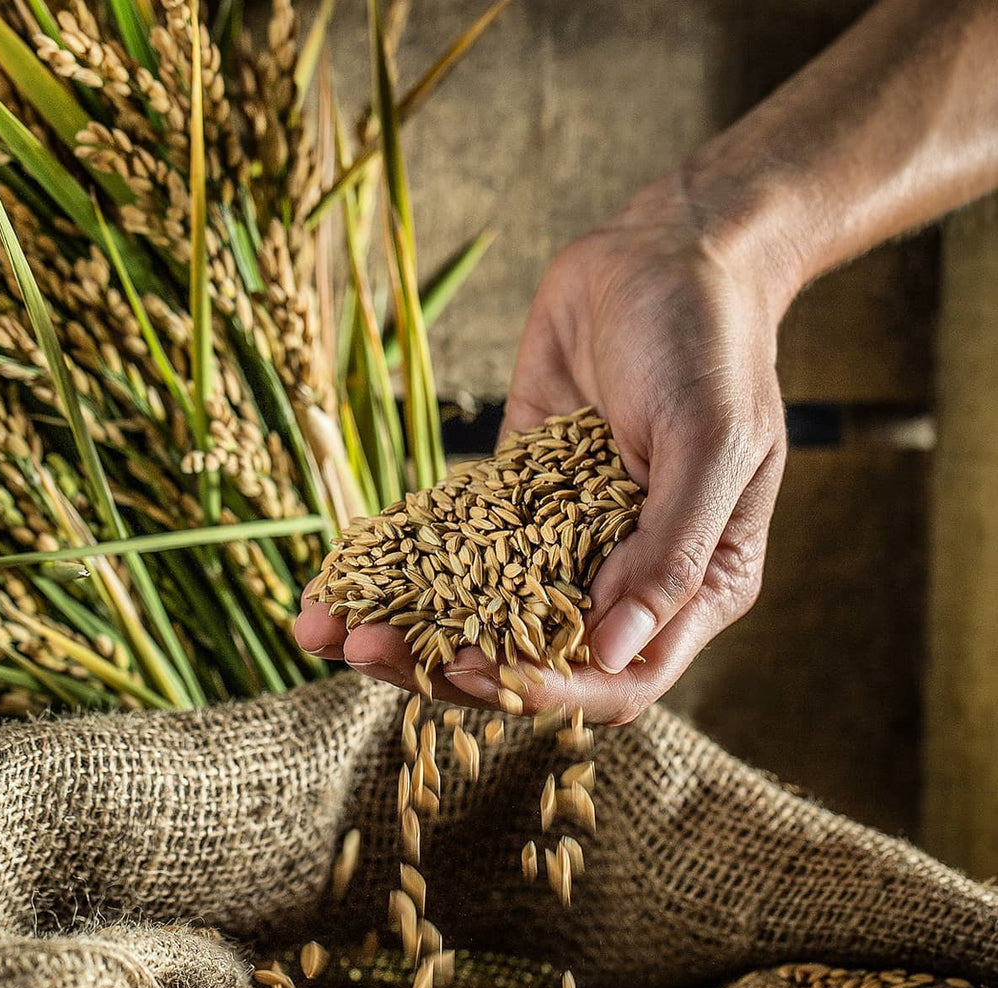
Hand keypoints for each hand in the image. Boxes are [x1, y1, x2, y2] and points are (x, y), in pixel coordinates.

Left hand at [296, 175, 790, 721]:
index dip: (544, 687)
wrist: (662, 252)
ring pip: (479, 611)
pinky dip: (398, 565)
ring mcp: (561, 542)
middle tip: (365, 652)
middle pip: (531, 656)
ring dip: (404, 627)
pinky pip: (450, 547)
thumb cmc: (709, 344)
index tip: (472, 670)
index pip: (616, 678)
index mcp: (690, 589)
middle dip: (445, 663)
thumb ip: (671, 550)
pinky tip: (337, 576)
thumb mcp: (710, 443)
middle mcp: (621, 578)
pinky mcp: (512, 500)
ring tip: (324, 628)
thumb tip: (615, 652)